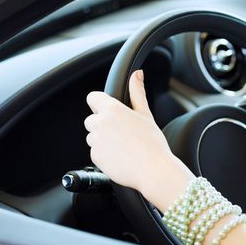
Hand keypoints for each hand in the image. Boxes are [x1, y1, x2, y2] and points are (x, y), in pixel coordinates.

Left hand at [84, 70, 193, 210]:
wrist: (153, 170)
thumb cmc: (153, 143)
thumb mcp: (146, 114)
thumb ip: (137, 92)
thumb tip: (137, 74)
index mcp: (113, 110)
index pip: (93, 97)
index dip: (100, 103)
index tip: (108, 110)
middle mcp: (101, 123)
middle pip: (92, 119)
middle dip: (103, 125)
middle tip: (122, 134)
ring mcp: (96, 141)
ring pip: (93, 137)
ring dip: (103, 140)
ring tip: (123, 147)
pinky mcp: (95, 157)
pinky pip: (95, 152)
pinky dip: (105, 155)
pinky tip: (121, 157)